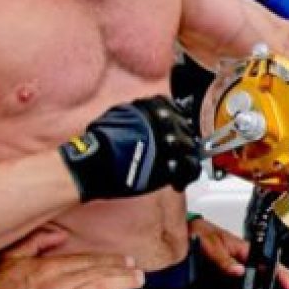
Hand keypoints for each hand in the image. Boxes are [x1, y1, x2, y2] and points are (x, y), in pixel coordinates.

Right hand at [0, 231, 143, 288]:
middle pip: (95, 275)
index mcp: (43, 270)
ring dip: (118, 286)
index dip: (108, 259)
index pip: (84, 260)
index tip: (124, 259)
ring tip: (134, 283)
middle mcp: (53, 288)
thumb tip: (56, 235)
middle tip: (137, 270)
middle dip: (120, 272)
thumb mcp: (7, 261)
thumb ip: (33, 243)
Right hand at [59, 96, 202, 200]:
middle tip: (174, 150)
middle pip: (186, 128)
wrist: (97, 163)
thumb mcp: (120, 114)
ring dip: (185, 156)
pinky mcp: (172, 165)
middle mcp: (166, 122)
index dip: (177, 120)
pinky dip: (187, 175)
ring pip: (191, 147)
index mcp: (153, 107)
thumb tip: (151, 115)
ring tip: (176, 166)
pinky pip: (191, 168)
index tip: (176, 128)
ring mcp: (171, 143)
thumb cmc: (102, 141)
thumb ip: (140, 113)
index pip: (177, 108)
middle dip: (182, 139)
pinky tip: (177, 181)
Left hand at [189, 217, 288, 288]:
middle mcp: (245, 256)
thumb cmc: (199, 233)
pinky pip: (251, 279)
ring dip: (277, 280)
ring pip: (263, 274)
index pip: (269, 262)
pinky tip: (269, 287)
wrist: (187, 233)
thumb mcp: (210, 245)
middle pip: (272, 269)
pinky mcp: (232, 271)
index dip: (282, 274)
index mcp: (244, 248)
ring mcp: (240, 263)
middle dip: (288, 278)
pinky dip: (262, 283)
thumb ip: (224, 260)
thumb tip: (239, 271)